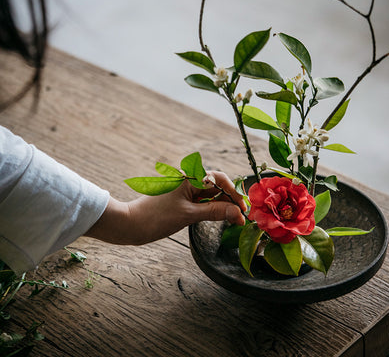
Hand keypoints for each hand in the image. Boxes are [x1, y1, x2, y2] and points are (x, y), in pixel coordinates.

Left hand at [84, 171, 245, 245]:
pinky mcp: (181, 200)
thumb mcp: (188, 215)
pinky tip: (220, 217)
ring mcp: (184, 191)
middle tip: (241, 217)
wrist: (130, 224)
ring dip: (222, 206)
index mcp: (189, 177)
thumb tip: (238, 213)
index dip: (233, 193)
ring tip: (234, 219)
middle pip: (216, 187)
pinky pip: (201, 202)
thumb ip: (215, 212)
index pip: (219, 179)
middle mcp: (188, 181)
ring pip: (210, 195)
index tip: (243, 209)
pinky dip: (211, 209)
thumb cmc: (156, 217)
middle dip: (230, 200)